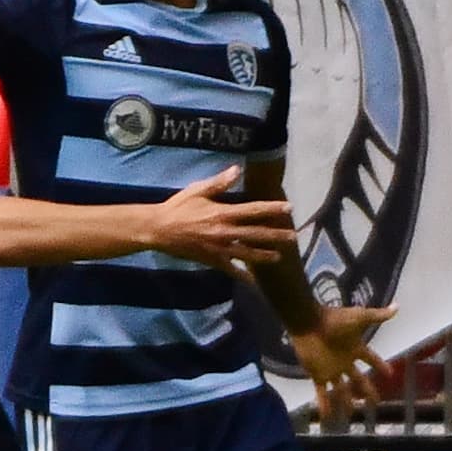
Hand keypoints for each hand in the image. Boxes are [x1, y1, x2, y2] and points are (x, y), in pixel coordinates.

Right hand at [148, 166, 296, 273]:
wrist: (158, 229)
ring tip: (279, 257)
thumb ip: (219, 182)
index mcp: (223, 213)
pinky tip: (252, 281)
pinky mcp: (210, 259)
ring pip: (246, 253)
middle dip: (276, 235)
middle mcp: (224, 232)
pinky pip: (229, 269)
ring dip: (264, 255)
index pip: (254, 210)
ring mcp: (218, 248)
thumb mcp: (197, 190)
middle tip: (293, 237)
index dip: (272, 209)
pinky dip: (241, 275)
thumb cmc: (177, 207)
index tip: (288, 209)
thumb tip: (237, 169)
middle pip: (256, 234)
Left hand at [290, 304, 395, 424]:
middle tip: (375, 404)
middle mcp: (345, 362)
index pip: (372, 360)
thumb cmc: (335, 320)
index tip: (390, 374)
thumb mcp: (360, 317)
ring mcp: (332, 370)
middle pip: (359, 380)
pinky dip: (324, 404)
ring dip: (346, 402)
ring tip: (352, 414)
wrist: (310, 323)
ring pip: (342, 390)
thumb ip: (378, 316)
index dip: (381, 366)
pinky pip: (322, 393)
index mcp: (356, 349)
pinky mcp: (318, 375)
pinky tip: (327, 417)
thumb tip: (397, 307)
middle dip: (367, 391)